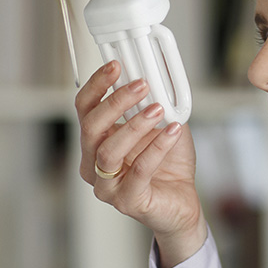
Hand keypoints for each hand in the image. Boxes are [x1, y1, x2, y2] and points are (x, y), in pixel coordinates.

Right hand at [75, 61, 206, 267]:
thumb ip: (156, 99)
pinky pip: (139, 170)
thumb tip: (158, 67)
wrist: (182, 202)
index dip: (97, 85)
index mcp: (95, 142)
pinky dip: (157, 147)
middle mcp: (94, 164)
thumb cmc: (168, 165)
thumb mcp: (162, 124)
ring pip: (109, 151)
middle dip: (115, 101)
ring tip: (158, 109)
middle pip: (90, 127)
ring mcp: (107, 186)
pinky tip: (173, 132)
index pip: (85, 108)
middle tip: (140, 85)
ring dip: (134, 125)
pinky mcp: (128, 201)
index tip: (115, 66)